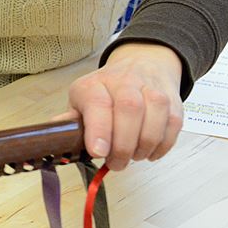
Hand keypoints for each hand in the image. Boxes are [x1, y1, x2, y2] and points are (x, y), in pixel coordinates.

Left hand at [62, 41, 183, 169]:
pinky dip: (162, 145)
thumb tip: (54, 139)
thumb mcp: (81, 101)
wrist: (141, 64)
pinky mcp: (172, 101)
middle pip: (129, 111)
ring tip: (133, 156)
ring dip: (144, 146)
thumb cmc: (106, 90)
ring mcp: (151, 89)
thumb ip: (71, 121)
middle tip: (116, 163)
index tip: (98, 152)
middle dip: (123, 145)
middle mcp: (124, 82)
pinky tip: (149, 151)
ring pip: (155, 117)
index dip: (99, 130)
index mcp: (95, 85)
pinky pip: (172, 126)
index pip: (98, 104)